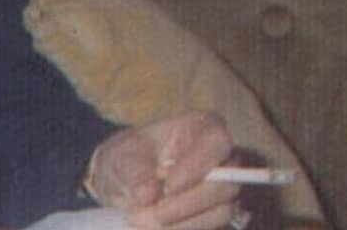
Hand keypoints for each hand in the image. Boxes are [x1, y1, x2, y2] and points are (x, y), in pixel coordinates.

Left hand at [87, 112, 240, 228]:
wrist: (123, 182)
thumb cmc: (127, 158)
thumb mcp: (121, 157)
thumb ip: (134, 172)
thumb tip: (148, 194)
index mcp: (201, 127)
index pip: (217, 142)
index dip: (197, 166)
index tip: (169, 186)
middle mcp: (222, 157)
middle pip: (225, 184)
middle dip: (186, 203)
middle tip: (151, 212)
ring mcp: (224, 188)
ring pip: (222, 211)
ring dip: (183, 221)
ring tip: (143, 219)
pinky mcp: (219, 212)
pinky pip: (214, 226)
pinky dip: (184, 228)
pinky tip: (157, 225)